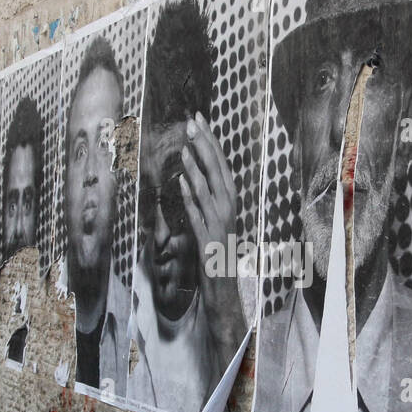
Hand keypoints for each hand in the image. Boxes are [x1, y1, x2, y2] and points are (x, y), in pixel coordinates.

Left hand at [179, 111, 246, 370]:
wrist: (224, 290)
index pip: (220, 166)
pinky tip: (182, 182)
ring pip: (210, 190)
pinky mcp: (209, 241)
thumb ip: (203, 202)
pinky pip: (199, 216)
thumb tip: (190, 178)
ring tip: (186, 145)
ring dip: (198, 167)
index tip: (199, 121)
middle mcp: (228, 211)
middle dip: (205, 146)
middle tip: (193, 121)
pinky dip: (192, 198)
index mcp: (229, 204)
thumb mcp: (210, 223)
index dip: (210, 143)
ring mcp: (220, 226)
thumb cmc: (216, 256)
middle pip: (218, 172)